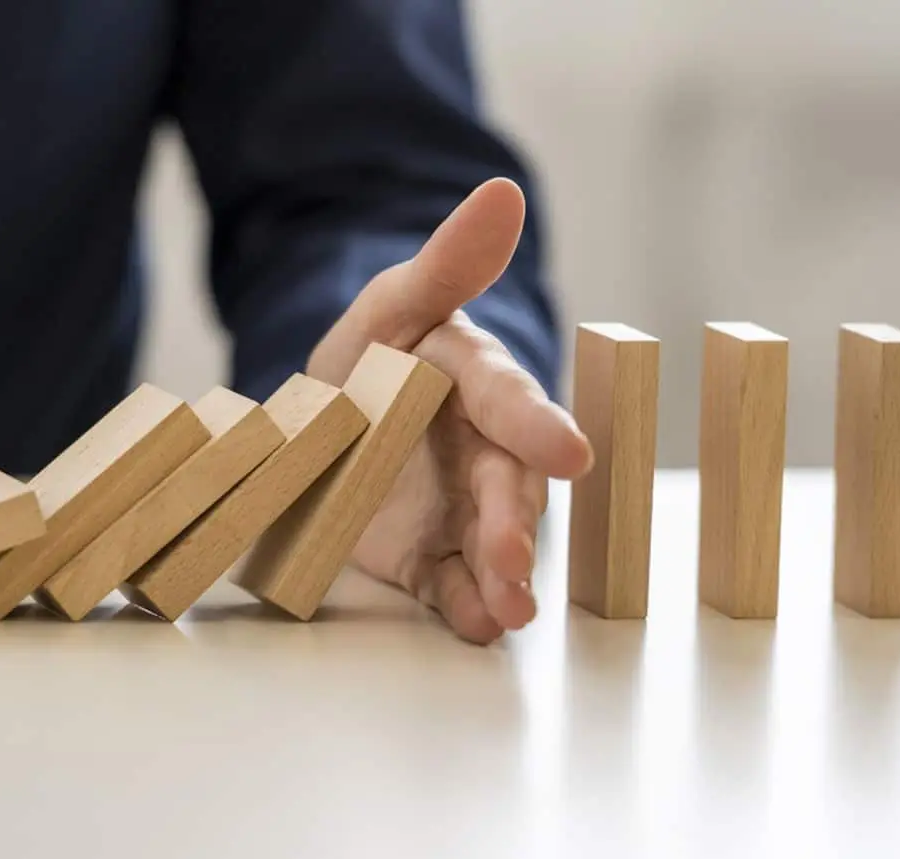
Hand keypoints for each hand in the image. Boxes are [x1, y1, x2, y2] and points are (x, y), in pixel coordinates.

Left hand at [307, 179, 592, 643]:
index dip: (536, 425)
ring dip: (505, 577)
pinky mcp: (432, 557)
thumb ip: (448, 261)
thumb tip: (504, 192)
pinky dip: (468, 608)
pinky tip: (480, 626)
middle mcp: (485, 451)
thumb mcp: (393, 303)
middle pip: (507, 486)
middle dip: (513, 523)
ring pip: (493, 543)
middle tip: (512, 557)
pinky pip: (454, 586)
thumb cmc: (377, 353)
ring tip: (508, 609)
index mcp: (478, 381)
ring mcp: (461, 509)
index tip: (569, 454)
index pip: (509, 399)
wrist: (330, 421)